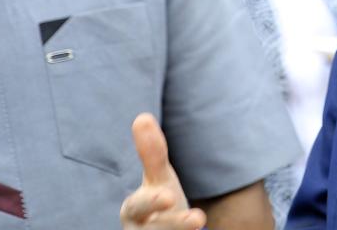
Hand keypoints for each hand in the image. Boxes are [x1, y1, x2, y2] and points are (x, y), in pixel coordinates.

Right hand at [120, 114, 207, 229]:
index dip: (151, 203)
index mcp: (133, 211)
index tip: (168, 197)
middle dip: (174, 225)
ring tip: (203, 221)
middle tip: (198, 219)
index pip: (137, 207)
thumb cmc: (159, 204)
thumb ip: (152, 153)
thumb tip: (141, 117)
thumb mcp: (159, 179)